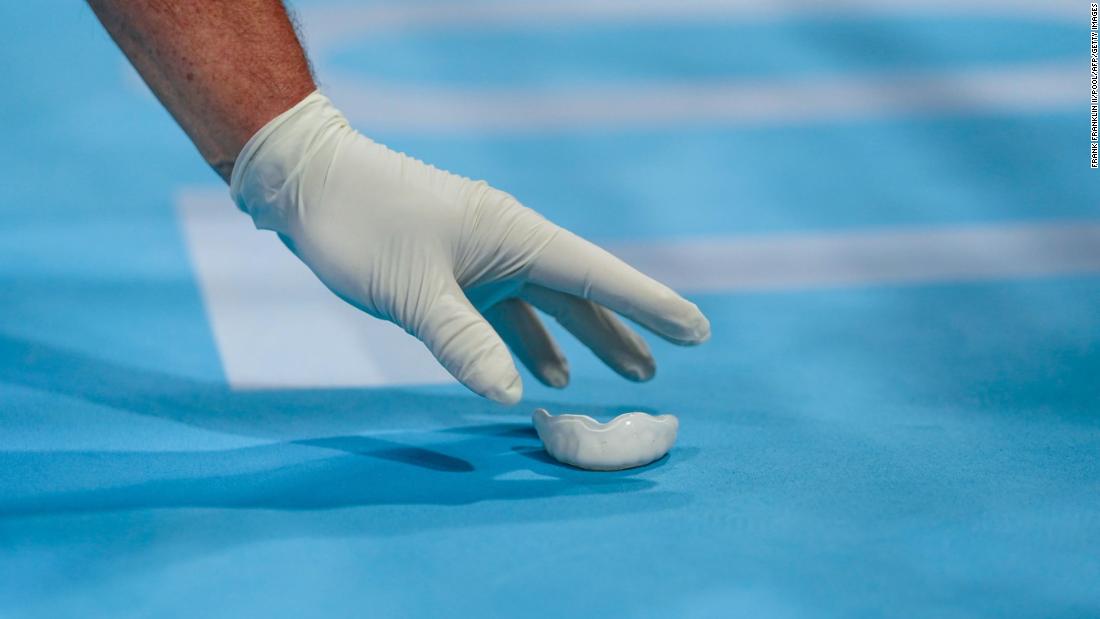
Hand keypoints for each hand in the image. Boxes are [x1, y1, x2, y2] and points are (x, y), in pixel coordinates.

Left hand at [231, 92, 709, 403]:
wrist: (311, 184)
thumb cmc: (363, 227)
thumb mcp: (414, 291)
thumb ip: (463, 343)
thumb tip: (509, 396)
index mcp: (514, 236)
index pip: (598, 275)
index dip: (650, 306)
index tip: (697, 330)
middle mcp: (508, 245)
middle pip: (581, 293)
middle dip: (623, 330)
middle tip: (663, 366)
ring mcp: (483, 258)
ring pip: (547, 305)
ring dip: (581, 341)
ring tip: (620, 375)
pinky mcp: (456, 270)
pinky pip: (506, 312)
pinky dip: (527, 342)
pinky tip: (540, 373)